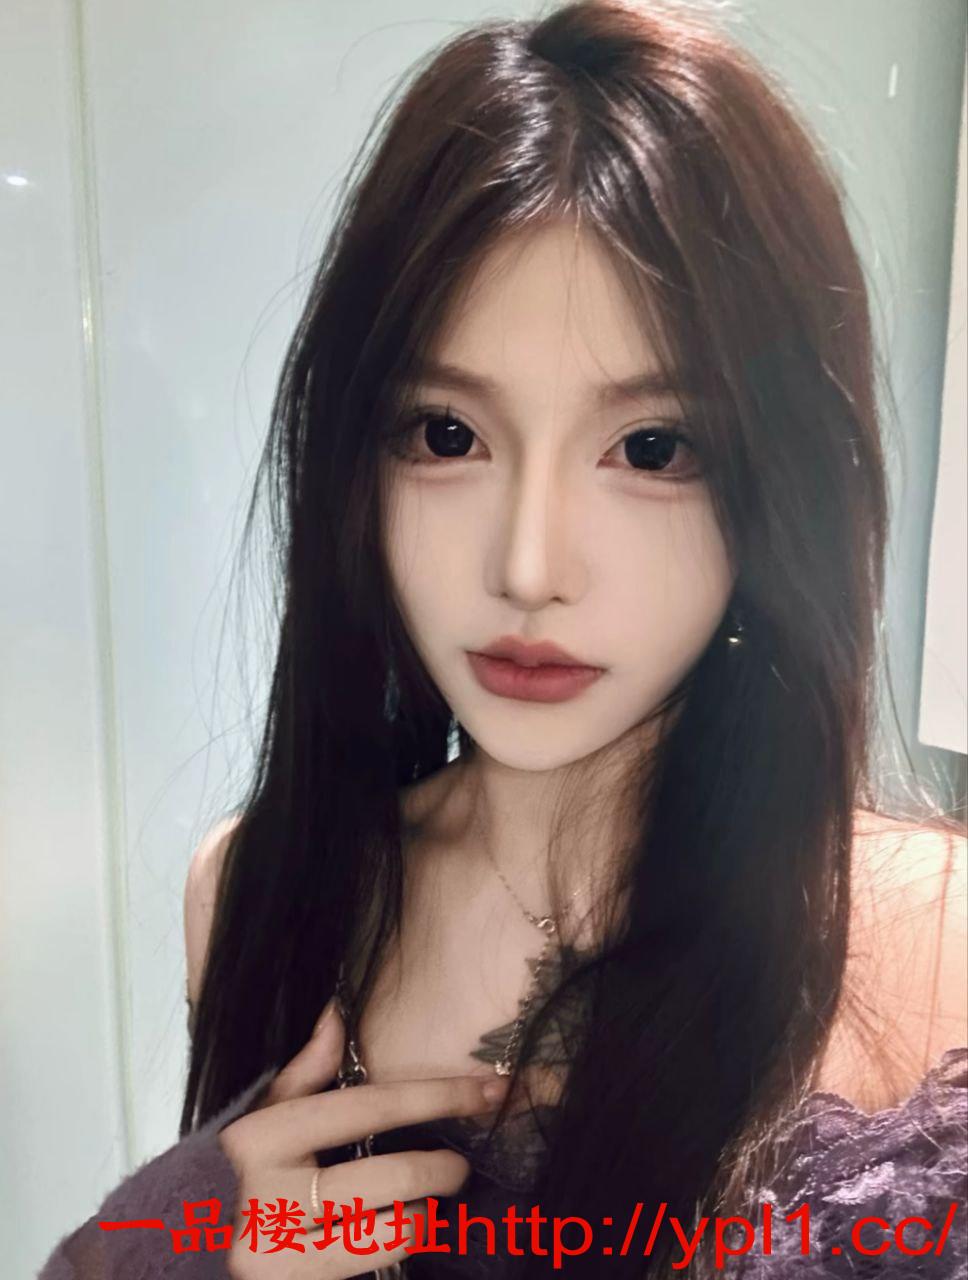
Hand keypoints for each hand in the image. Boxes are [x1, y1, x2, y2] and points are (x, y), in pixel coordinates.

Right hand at [217, 997, 508, 1277]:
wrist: (158, 1256)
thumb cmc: (217, 1176)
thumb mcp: (252, 1118)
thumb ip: (302, 1074)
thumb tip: (339, 1013)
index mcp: (266, 1137)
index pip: (369, 1107)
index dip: (435, 1096)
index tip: (485, 1090)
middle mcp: (272, 1196)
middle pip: (389, 1177)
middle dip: (439, 1169)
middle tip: (460, 1165)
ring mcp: (281, 1255)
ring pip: (386, 1234)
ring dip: (422, 1216)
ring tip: (431, 1206)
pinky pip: (367, 1267)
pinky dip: (394, 1246)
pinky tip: (402, 1232)